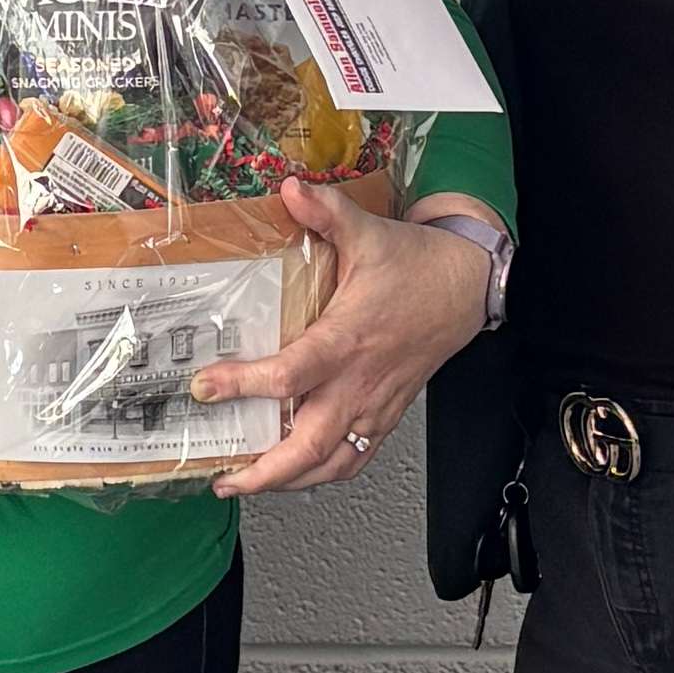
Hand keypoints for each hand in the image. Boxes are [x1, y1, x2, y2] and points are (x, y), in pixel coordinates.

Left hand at [189, 184, 495, 496]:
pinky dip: (324, 473)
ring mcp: (375, 404)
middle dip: (265, 470)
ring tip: (249, 483)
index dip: (245, 385)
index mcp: (348, 339)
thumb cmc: (417, 266)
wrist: (467, 287)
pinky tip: (297, 474)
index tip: (205, 387)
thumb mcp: (369, 232)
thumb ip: (326, 212)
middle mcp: (360, 381)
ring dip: (290, 481)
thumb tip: (292, 189)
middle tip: (224, 477)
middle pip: (311, 444)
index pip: (292, 374)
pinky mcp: (385, 414)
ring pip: (333, 461)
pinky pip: (355, 458)